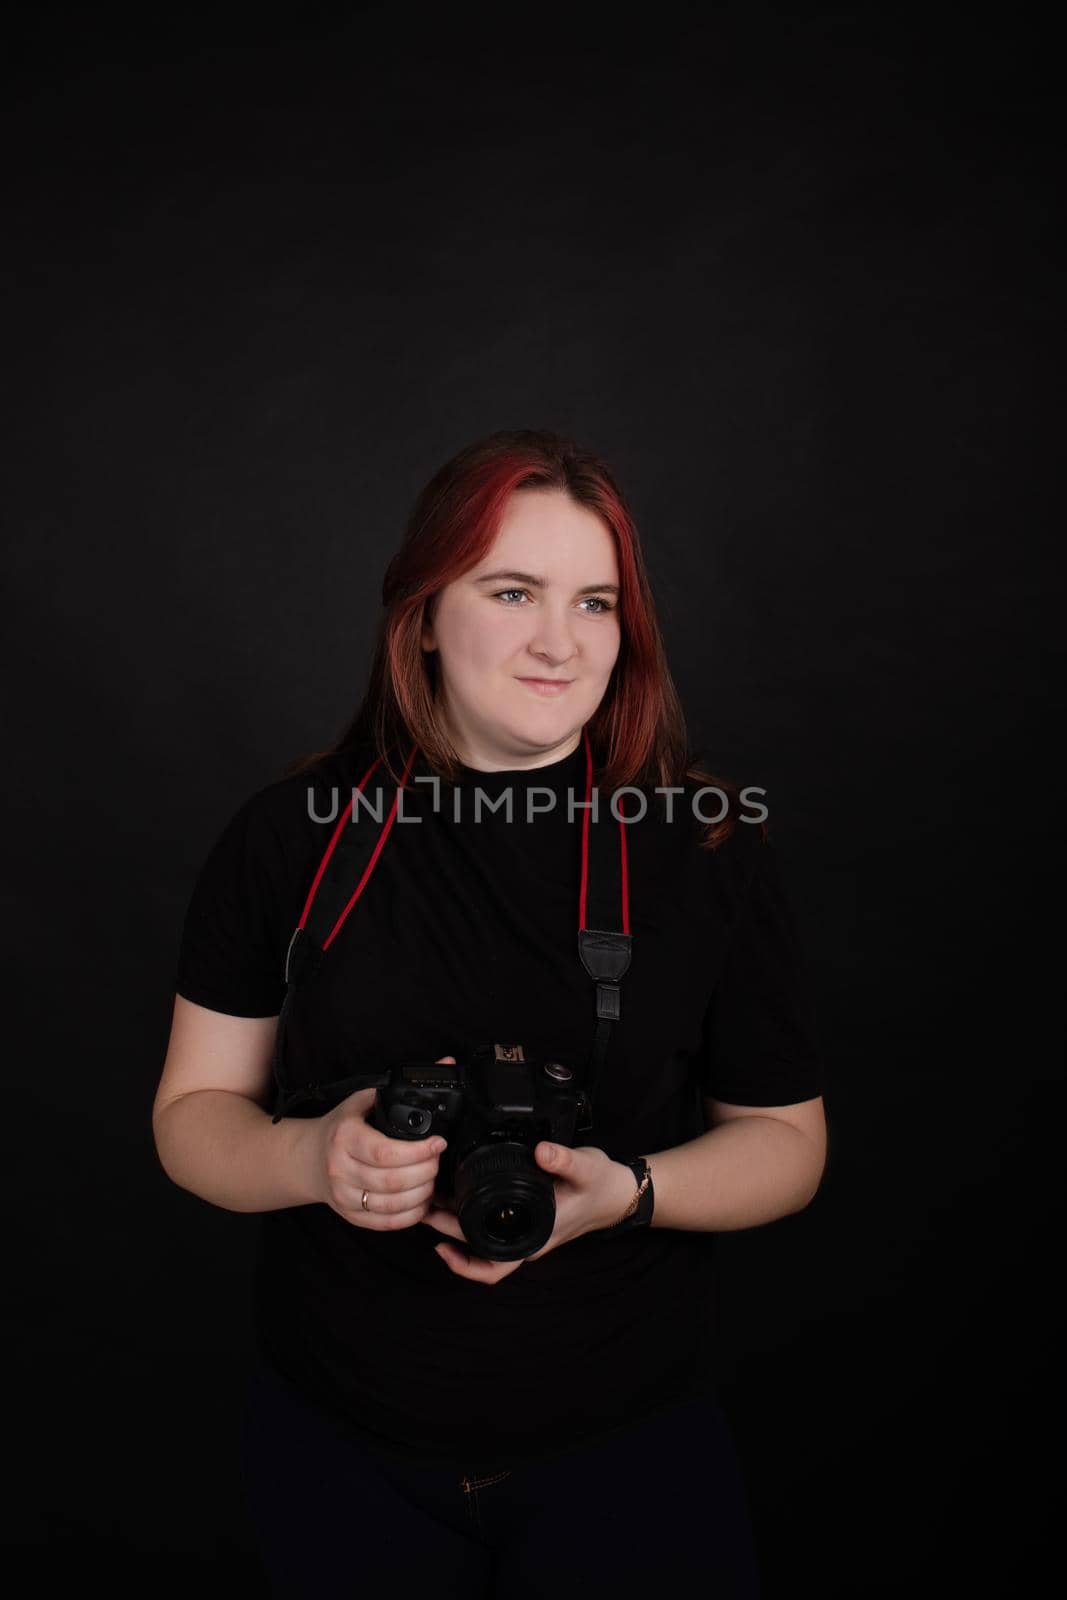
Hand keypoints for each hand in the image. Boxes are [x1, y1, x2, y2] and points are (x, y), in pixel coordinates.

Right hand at [310, 1057, 455, 1228]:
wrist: (309, 1158)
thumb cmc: (343, 1127)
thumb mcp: (364, 1100)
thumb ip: (403, 1085)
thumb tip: (445, 1062)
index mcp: (345, 1137)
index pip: (385, 1152)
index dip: (418, 1151)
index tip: (438, 1142)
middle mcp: (341, 1169)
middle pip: (393, 1181)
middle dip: (425, 1171)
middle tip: (437, 1160)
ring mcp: (344, 1195)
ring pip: (392, 1205)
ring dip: (421, 1194)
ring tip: (431, 1179)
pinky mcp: (350, 1215)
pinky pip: (385, 1223)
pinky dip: (410, 1215)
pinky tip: (420, 1201)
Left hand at [421, 1141, 635, 1284]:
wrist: (617, 1192)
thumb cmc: (601, 1185)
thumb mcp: (586, 1168)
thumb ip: (564, 1160)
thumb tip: (541, 1151)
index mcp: (535, 1237)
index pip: (492, 1266)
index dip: (462, 1263)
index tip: (438, 1245)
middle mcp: (525, 1239)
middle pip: (477, 1251)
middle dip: (446, 1233)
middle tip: (423, 1208)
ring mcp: (523, 1231)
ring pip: (481, 1239)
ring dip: (455, 1224)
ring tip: (431, 1199)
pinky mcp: (523, 1218)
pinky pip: (490, 1226)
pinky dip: (470, 1216)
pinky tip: (458, 1194)